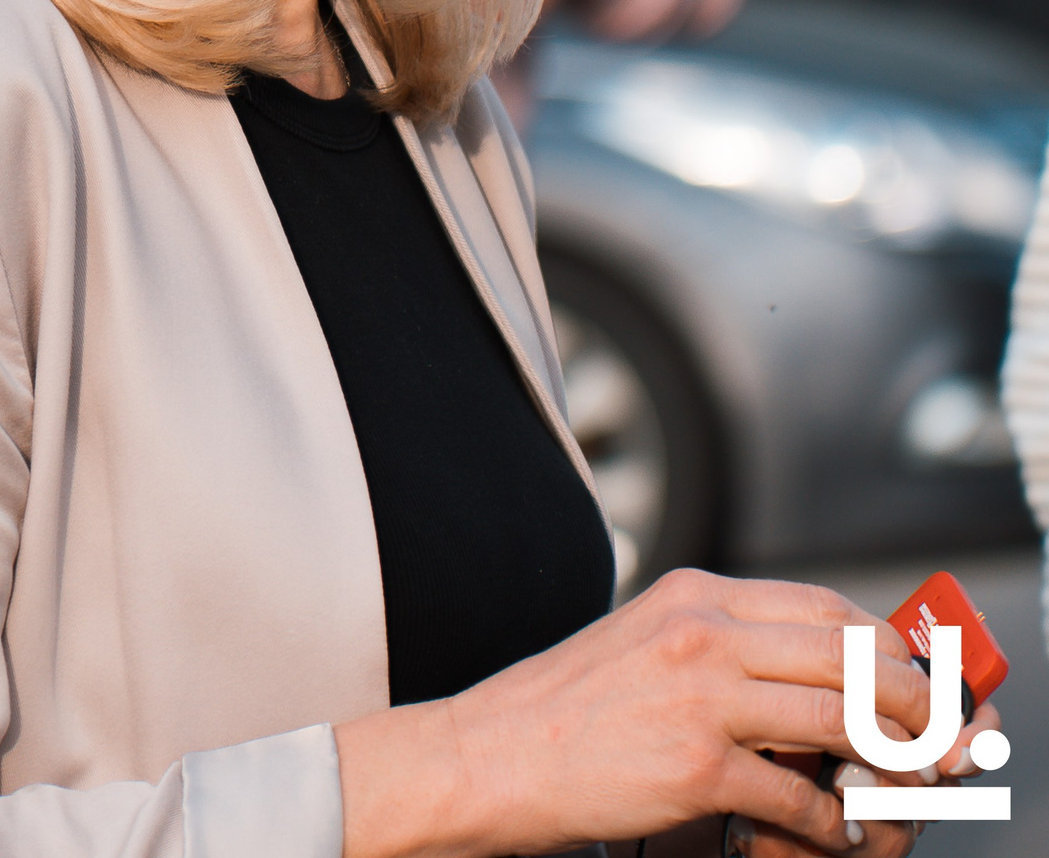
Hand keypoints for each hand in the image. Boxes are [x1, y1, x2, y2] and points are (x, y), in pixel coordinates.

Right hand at [338, 570, 954, 857]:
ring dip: (893, 769)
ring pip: (846, 720)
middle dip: (915, 705)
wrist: (491, 755)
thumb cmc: (567, 710)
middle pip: (853, 654)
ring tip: (900, 796)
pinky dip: (836, 825)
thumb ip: (725, 651)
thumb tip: (816, 681)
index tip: (921, 687)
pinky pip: (804, 797)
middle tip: (939, 745)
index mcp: (693, 596)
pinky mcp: (696, 765)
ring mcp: (700, 697)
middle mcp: (702, 632)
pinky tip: (831, 833)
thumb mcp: (648, 646)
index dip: (891, 649)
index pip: (828, 607)